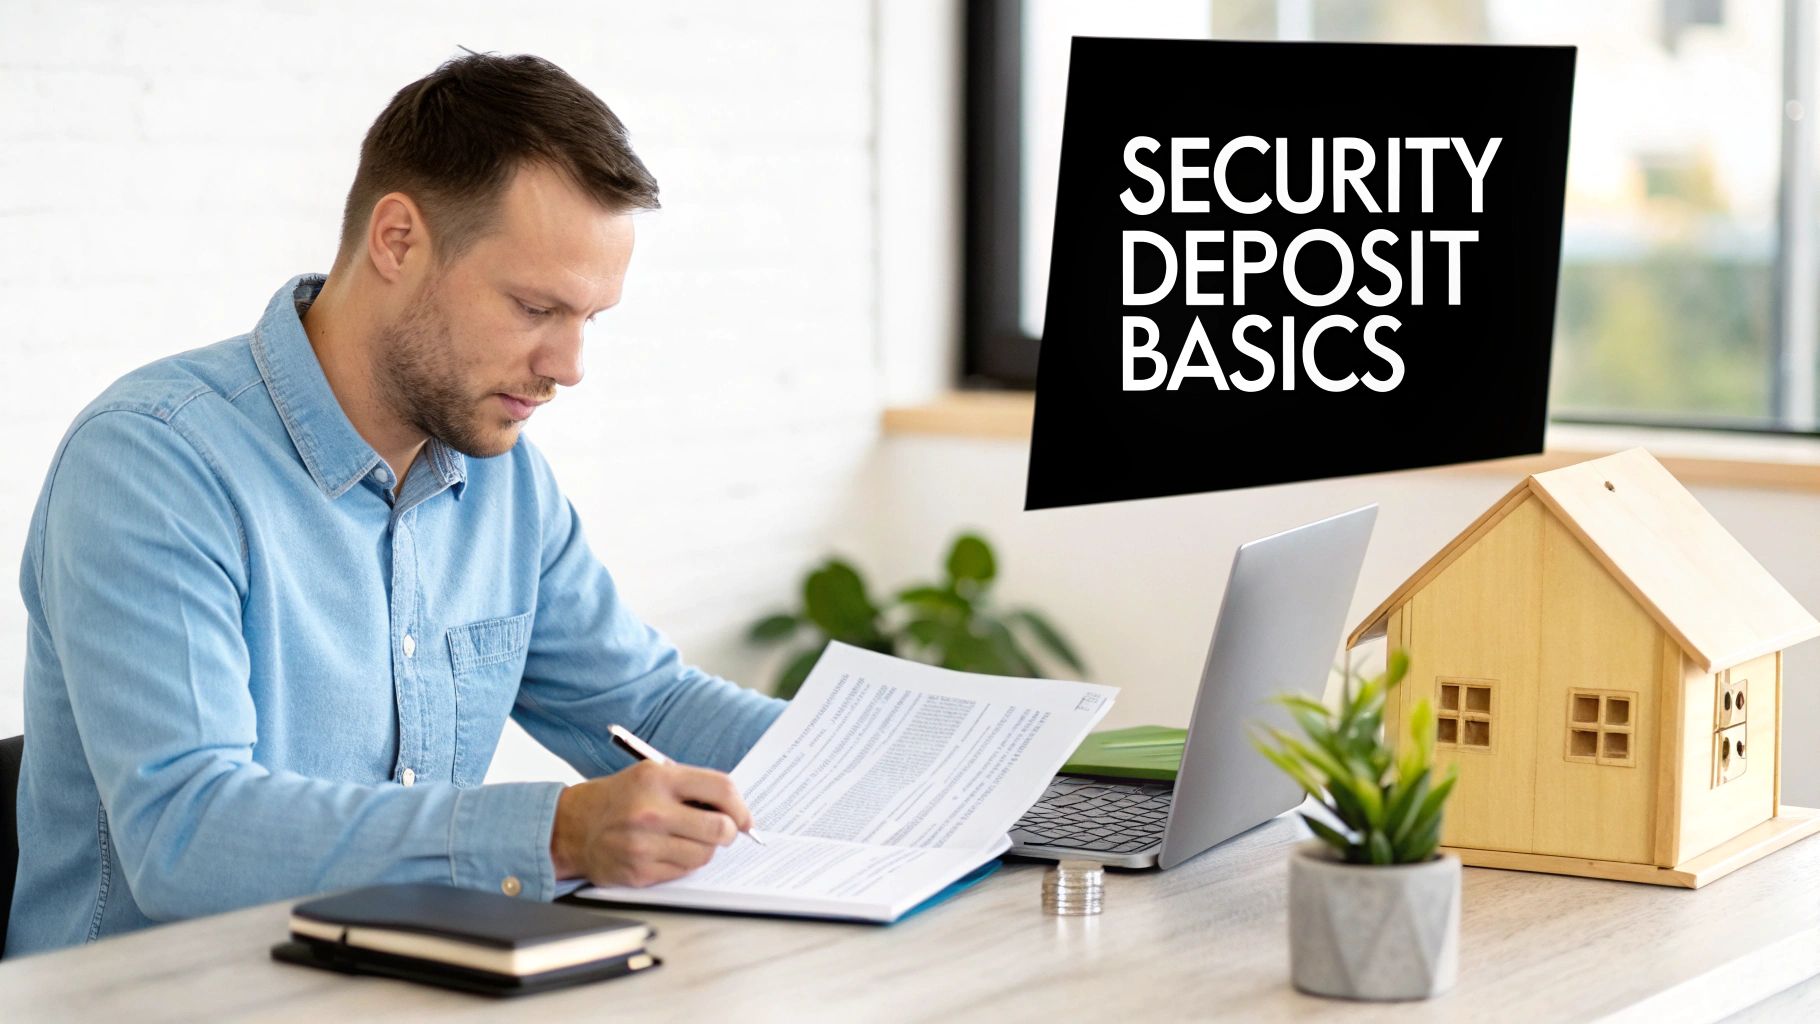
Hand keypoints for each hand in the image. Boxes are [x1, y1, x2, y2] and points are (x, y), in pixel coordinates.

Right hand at [548, 760, 752, 886]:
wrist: (572, 827)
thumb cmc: (619, 799)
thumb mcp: (651, 775)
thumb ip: (692, 785)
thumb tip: (735, 808)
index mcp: (657, 779)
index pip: (721, 788)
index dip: (740, 806)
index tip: (743, 817)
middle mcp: (651, 811)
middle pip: (720, 827)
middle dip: (728, 831)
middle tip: (721, 830)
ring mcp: (644, 845)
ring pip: (705, 854)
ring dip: (705, 849)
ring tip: (687, 838)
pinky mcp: (639, 872)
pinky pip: (684, 871)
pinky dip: (684, 863)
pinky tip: (668, 851)